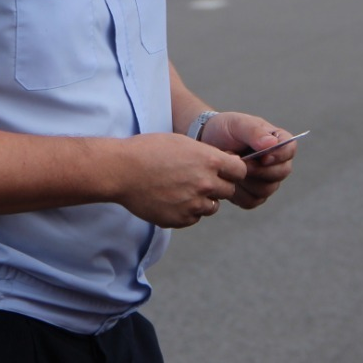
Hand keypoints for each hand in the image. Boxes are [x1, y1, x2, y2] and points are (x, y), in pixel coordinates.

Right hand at [110, 132, 244, 227]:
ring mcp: (193, 203)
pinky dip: (187, 211)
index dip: (233, 170)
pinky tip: (172, 199)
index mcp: (210, 161)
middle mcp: (206, 183)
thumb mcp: (183, 143)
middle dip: (219, 186)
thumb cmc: (150, 151)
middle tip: (199, 180)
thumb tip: (224, 164)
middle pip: (228, 190)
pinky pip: (194, 217)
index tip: (224, 170)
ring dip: (203, 200)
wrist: (122, 170)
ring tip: (182, 189)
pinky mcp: (180, 219)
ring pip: (212, 207)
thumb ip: (207, 155)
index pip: (240, 171)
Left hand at [199, 112, 297, 209]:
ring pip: (266, 190)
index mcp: (278, 141)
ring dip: (246, 181)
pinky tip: (228, 180)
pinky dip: (238, 193)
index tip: (263, 157)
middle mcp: (277, 162)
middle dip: (259, 170)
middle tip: (240, 162)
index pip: (289, 149)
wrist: (206, 143)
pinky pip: (252, 201)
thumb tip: (271, 144)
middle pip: (281, 173)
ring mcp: (266, 180)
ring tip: (230, 167)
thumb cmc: (225, 130)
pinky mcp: (253, 194)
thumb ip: (254, 132)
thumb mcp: (238, 124)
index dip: (279, 156)